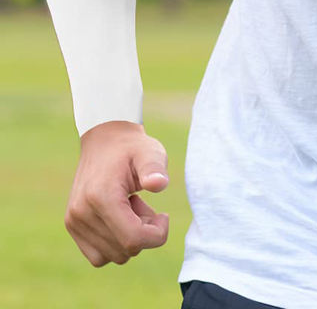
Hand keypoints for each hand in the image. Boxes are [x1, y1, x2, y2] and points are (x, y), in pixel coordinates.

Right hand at [66, 120, 169, 266]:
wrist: (105, 141)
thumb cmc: (133, 148)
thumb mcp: (150, 152)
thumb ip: (155, 168)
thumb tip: (159, 184)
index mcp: (101, 197)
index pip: (133, 239)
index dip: (157, 234)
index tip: (162, 215)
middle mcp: (81, 213)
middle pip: (125, 250)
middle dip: (143, 232)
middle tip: (143, 205)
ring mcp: (73, 222)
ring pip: (112, 257)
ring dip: (129, 238)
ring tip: (131, 208)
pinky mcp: (72, 226)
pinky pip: (98, 256)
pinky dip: (115, 243)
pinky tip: (121, 217)